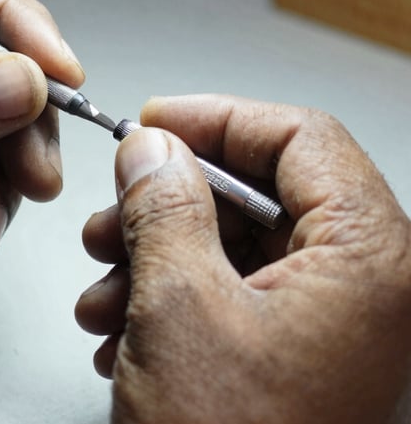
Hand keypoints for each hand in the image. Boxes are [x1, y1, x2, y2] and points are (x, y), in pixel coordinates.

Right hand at [75, 95, 410, 423]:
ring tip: (103, 281)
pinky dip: (171, 292)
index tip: (154, 122)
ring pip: (239, 242)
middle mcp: (365, 288)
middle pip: (264, 191)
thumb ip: (164, 205)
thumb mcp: (180, 308)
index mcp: (371, 261)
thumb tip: (150, 147)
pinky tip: (120, 322)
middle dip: (174, 196)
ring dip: (159, 249)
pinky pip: (233, 290)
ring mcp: (332, 325)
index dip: (219, 118)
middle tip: (115, 205)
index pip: (301, 137)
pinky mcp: (297, 355)